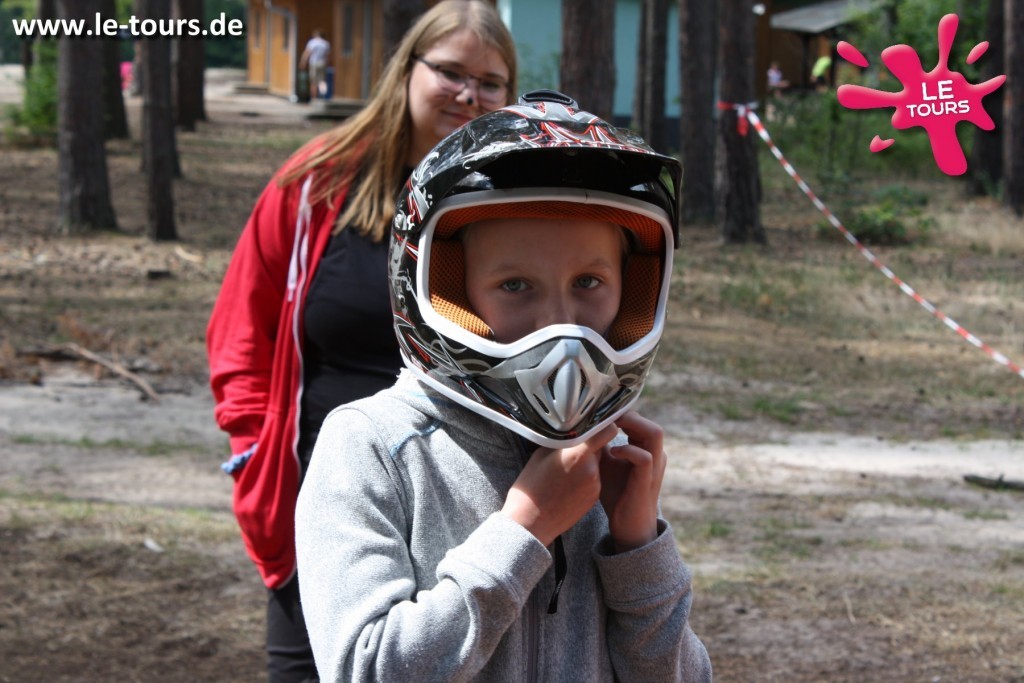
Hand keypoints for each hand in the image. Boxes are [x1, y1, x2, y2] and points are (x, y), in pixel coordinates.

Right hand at [502, 424, 617, 546]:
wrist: (530, 523)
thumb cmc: (530, 487)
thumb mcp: (541, 455)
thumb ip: (562, 441)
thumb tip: (570, 431)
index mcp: (578, 453)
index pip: (606, 430)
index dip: (603, 424)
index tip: (595, 422)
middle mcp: (592, 468)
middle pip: (601, 446)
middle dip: (589, 443)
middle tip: (572, 446)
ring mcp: (595, 484)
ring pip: (597, 462)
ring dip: (587, 461)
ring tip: (566, 469)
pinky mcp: (594, 497)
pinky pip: (594, 478)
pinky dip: (585, 476)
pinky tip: (568, 483)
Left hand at [598, 411, 665, 552]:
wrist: (627, 524)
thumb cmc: (617, 493)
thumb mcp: (606, 463)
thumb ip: (602, 444)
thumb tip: (583, 426)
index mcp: (647, 449)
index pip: (641, 421)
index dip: (622, 413)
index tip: (599, 410)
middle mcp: (655, 454)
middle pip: (649, 422)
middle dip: (628, 416)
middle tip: (604, 417)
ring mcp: (655, 467)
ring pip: (654, 433)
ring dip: (632, 426)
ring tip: (610, 427)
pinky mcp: (648, 480)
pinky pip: (644, 457)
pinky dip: (628, 450)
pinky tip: (612, 451)